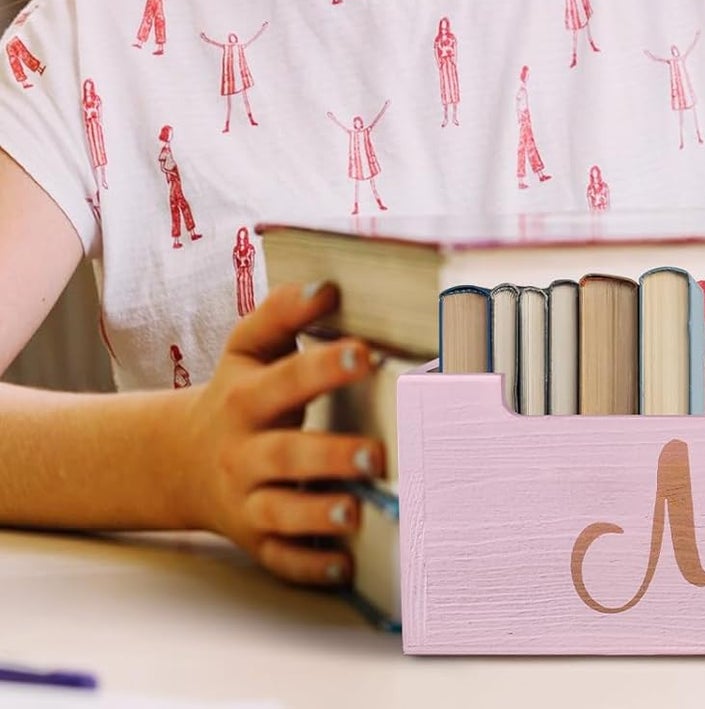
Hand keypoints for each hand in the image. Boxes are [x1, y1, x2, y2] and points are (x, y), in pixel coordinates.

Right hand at [173, 281, 383, 587]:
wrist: (180, 460)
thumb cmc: (239, 393)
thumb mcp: (249, 347)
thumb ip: (283, 312)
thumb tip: (327, 286)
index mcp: (247, 399)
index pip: (286, 380)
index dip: (324, 366)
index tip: (366, 353)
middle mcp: (244, 453)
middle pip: (284, 456)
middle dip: (328, 456)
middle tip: (375, 454)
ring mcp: (248, 500)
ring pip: (280, 514)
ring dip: (317, 516)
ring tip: (355, 511)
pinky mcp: (256, 540)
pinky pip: (280, 560)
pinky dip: (309, 566)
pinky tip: (344, 564)